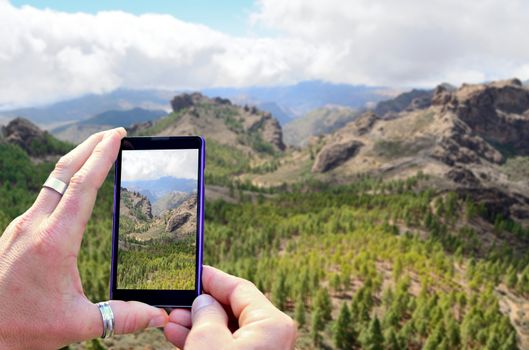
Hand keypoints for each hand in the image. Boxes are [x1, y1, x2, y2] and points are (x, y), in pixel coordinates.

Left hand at [0, 128, 167, 348]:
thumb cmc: (23, 327)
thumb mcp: (78, 324)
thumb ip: (122, 317)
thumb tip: (159, 315)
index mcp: (55, 240)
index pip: (83, 185)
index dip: (102, 156)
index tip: (118, 136)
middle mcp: (35, 225)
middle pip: (64, 170)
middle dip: (91, 145)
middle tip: (115, 132)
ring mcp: (22, 226)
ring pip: (53, 181)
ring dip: (77, 161)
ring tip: (99, 153)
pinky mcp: (17, 232)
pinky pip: (45, 196)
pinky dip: (65, 182)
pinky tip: (75, 189)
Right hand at [164, 265, 296, 349]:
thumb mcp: (208, 341)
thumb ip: (205, 313)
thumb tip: (204, 301)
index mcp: (272, 323)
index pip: (239, 288)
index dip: (213, 278)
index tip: (193, 271)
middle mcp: (272, 336)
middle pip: (232, 309)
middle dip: (201, 305)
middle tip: (176, 301)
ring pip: (227, 329)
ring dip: (198, 324)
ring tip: (172, 321)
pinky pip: (227, 346)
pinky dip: (205, 341)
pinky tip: (180, 336)